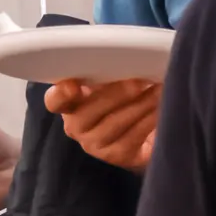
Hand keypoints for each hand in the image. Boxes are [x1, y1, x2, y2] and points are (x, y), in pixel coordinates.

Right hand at [45, 79, 161, 171]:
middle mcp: (76, 127)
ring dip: (140, 105)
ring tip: (159, 89)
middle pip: (89, 112)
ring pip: (115, 124)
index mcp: (69, 102)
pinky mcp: (117, 156)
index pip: (55, 101)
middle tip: (140, 80)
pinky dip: (148, 120)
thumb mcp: (111, 80)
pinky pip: (133, 137)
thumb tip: (126, 58)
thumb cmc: (122, 95)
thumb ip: (108, 71)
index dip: (61, 95)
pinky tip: (160, 107)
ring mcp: (95, 144)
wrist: (142, 129)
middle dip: (117, 94)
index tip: (73, 86)